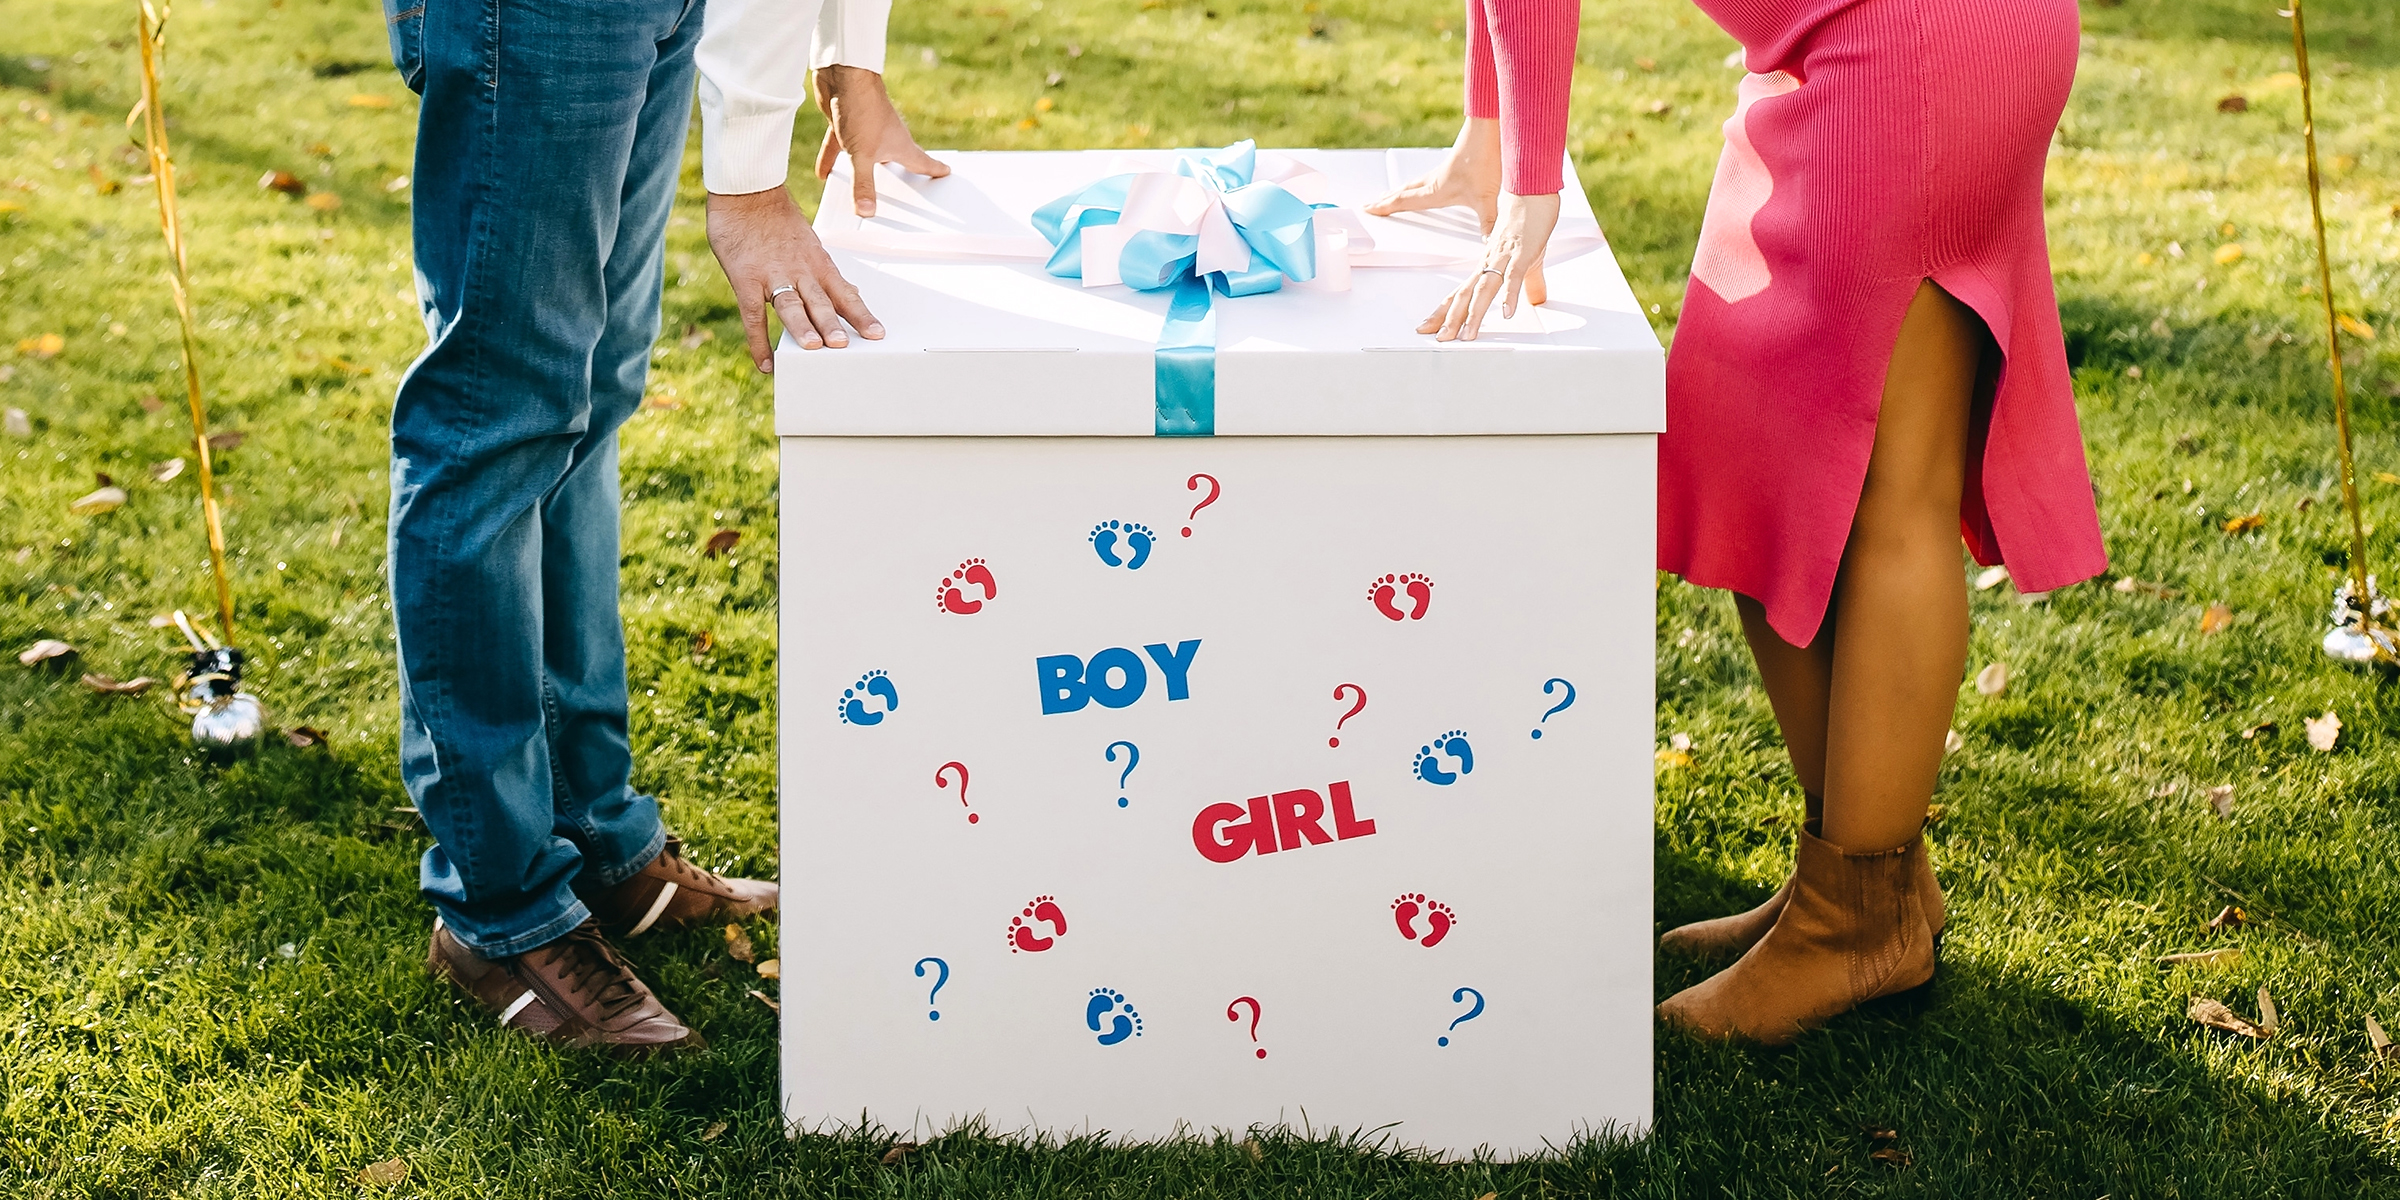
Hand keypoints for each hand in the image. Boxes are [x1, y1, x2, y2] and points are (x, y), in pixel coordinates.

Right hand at [706, 186, 882, 365]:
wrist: (747, 191)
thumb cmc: (777, 218)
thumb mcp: (809, 243)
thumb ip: (824, 272)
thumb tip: (850, 293)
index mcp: (818, 262)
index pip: (844, 293)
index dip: (860, 314)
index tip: (876, 334)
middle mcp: (800, 270)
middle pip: (819, 301)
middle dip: (833, 323)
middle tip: (844, 344)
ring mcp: (772, 275)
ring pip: (790, 305)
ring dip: (802, 326)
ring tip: (813, 347)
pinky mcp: (745, 279)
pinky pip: (753, 314)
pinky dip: (759, 340)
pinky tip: (766, 362)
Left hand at [812, 64, 949, 218]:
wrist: (844, 74)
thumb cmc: (862, 107)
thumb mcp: (863, 154)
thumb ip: (864, 184)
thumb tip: (867, 211)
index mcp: (899, 144)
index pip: (922, 162)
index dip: (934, 169)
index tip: (945, 173)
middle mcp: (885, 138)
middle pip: (896, 162)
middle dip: (900, 175)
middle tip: (908, 189)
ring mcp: (865, 131)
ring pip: (865, 157)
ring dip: (862, 172)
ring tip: (860, 191)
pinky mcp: (845, 124)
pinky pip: (839, 148)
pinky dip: (832, 160)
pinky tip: (823, 174)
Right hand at [1364, 116, 1500, 233]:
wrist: (1486, 131)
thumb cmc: (1482, 159)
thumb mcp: (1486, 199)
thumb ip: (1488, 222)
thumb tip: (1490, 241)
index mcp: (1434, 191)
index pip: (1403, 201)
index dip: (1385, 207)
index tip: (1369, 209)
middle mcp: (1433, 181)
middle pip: (1402, 192)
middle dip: (1385, 200)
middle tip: (1370, 204)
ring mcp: (1440, 172)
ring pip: (1412, 184)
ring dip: (1398, 191)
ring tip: (1389, 195)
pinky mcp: (1450, 166)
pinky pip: (1424, 178)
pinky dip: (1414, 184)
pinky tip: (1423, 184)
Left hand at [1418, 191, 1560, 341]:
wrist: (1532, 191)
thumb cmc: (1528, 222)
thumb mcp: (1529, 260)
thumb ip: (1528, 284)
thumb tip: (1536, 301)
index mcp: (1486, 265)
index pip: (1461, 292)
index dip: (1446, 311)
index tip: (1431, 327)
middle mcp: (1489, 263)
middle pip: (1465, 295)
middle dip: (1451, 319)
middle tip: (1438, 339)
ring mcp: (1504, 258)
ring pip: (1484, 289)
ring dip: (1475, 314)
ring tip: (1467, 336)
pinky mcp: (1522, 254)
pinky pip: (1514, 277)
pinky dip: (1509, 295)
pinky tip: (1506, 313)